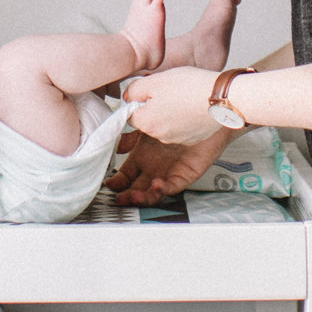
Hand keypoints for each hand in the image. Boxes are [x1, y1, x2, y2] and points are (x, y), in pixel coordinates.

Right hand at [105, 128, 230, 204]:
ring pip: (152, 192)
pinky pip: (172, 187)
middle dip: (127, 196)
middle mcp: (153, 168)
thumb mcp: (146, 123)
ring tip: (133, 196)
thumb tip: (117, 147)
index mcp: (142, 157)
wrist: (202, 112)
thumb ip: (130, 135)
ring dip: (142, 197)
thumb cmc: (176, 116)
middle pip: (137, 188)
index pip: (126, 175)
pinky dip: (163, 188)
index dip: (118, 181)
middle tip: (119, 199)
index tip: (110, 185)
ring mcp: (167, 173)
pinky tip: (156, 184)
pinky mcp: (183, 176)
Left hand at [121, 64, 219, 144]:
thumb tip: (128, 97)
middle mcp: (160, 136)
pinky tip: (190, 105)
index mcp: (147, 123)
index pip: (130, 116)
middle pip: (148, 121)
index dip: (137, 102)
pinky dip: (183, 119)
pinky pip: (181, 128)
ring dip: (168, 113)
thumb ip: (134, 90)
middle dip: (152, 108)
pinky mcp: (192, 138)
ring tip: (180, 96)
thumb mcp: (155, 81)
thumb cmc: (189, 87)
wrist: (221, 97)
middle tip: (165, 92)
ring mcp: (177, 139)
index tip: (146, 93)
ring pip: (165, 125)